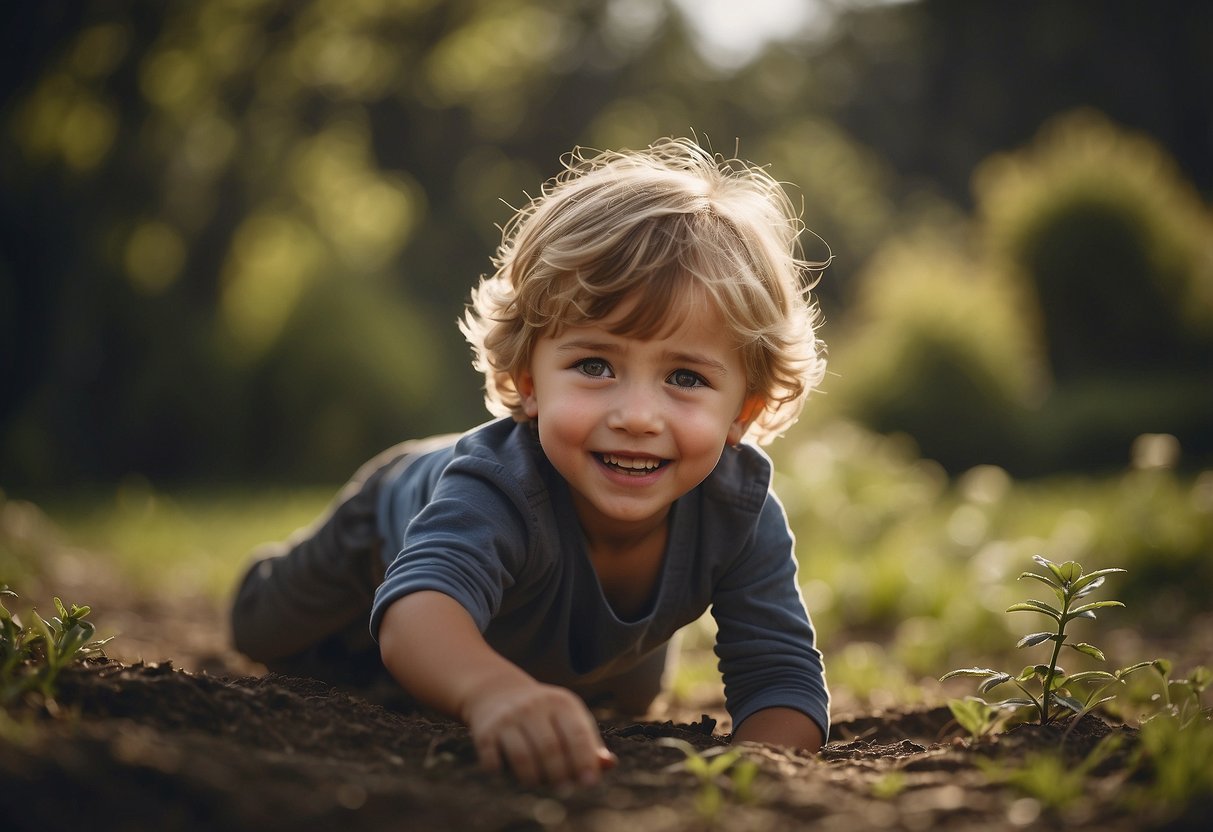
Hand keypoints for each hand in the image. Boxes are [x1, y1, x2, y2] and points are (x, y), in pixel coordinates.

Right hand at [461, 677, 615, 786]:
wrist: (497, 692)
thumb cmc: (544, 715)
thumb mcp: (568, 718)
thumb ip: (588, 743)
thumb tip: (609, 765)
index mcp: (561, 703)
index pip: (576, 734)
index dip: (584, 761)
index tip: (590, 783)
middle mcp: (534, 706)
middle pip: (550, 748)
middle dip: (559, 774)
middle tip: (565, 790)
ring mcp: (509, 717)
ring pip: (523, 755)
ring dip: (533, 778)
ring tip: (538, 784)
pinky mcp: (486, 730)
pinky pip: (494, 759)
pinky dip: (502, 772)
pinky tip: (509, 775)